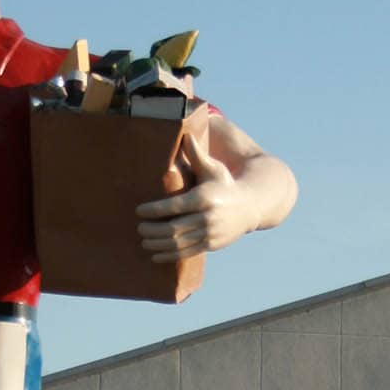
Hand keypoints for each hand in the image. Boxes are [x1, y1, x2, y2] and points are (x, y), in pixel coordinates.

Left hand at [135, 125, 253, 264]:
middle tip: (139, 227)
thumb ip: (197, 154)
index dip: (154, 210)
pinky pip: (187, 253)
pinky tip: (155, 255)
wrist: (250, 206)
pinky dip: (169, 256)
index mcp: (204, 197)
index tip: (139, 210)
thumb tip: (185, 134)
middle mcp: (207, 217)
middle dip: (153, 230)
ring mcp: (210, 233)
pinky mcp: (211, 245)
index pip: (174, 206)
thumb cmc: (225, 183)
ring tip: (143, 241)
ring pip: (179, 243)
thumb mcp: (213, 168)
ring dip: (158, 244)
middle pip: (174, 228)